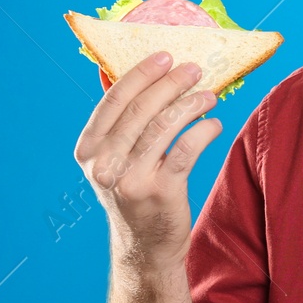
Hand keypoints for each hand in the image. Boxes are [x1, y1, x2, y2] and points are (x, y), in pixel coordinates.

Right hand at [72, 51, 223, 266]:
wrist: (145, 246)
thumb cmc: (134, 193)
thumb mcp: (114, 160)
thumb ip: (121, 124)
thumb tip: (140, 75)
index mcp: (88, 149)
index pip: (114, 100)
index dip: (141, 74)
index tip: (165, 55)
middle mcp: (104, 163)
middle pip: (141, 109)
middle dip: (171, 83)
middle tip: (195, 69)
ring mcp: (131, 179)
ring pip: (165, 126)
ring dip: (191, 104)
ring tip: (210, 95)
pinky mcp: (160, 191)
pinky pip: (186, 150)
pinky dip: (203, 131)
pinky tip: (213, 124)